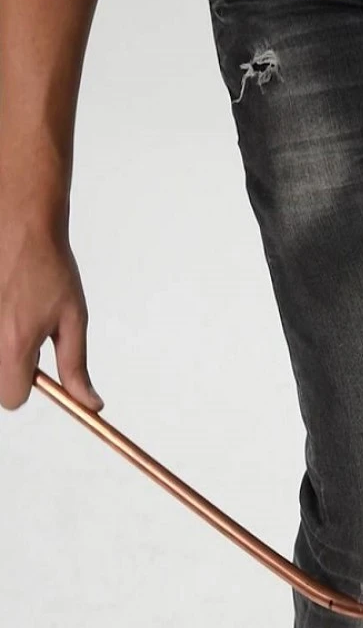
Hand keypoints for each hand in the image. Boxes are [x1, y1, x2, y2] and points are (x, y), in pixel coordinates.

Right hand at [0, 139, 102, 411]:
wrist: (20, 225)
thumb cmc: (49, 268)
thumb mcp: (73, 319)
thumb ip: (76, 366)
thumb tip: (89, 402)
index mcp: (15, 344)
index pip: (13, 399)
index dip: (30, 387)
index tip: (38, 371)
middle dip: (11, 367)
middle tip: (25, 332)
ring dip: (1, 344)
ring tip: (14, 311)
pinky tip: (6, 303)